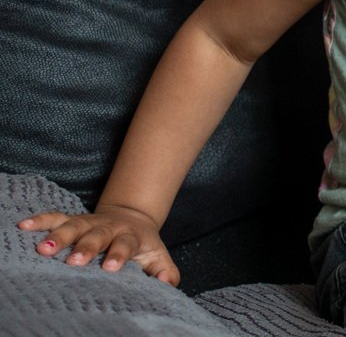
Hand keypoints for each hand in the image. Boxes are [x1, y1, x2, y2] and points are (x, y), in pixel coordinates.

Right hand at [18, 203, 179, 286]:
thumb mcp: (157, 256)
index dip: (118, 255)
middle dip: (86, 247)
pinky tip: (25, 226)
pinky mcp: (73, 220)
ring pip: (74, 226)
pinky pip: (56, 217)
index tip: (109, 267)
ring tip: (43, 249)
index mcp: (130, 237)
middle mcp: (109, 227)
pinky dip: (40, 221)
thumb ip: (164, 271)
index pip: (125, 245)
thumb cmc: (142, 245)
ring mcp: (90, 222)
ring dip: (59, 236)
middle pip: (97, 235)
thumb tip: (167, 283)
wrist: (132, 217)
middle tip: (74, 261)